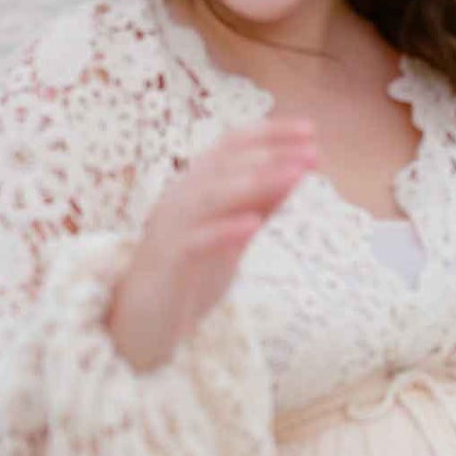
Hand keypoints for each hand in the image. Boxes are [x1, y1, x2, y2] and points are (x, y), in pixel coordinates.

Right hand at [107, 114, 317, 371]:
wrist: (143, 323)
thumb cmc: (190, 275)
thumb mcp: (233, 234)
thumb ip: (259, 204)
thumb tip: (296, 172)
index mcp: (195, 187)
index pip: (231, 146)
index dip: (269, 135)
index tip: (310, 132)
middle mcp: (180, 198)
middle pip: (226, 165)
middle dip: (272, 156)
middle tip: (311, 153)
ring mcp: (172, 229)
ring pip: (213, 195)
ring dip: (257, 183)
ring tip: (295, 176)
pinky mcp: (168, 263)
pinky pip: (196, 240)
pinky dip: (225, 230)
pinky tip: (253, 225)